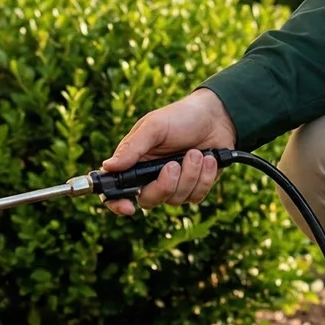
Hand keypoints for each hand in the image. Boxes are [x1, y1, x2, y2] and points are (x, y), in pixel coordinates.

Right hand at [99, 88, 237, 215]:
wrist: (216, 116)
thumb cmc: (181, 117)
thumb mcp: (154, 126)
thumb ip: (132, 148)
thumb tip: (107, 166)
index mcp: (136, 162)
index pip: (117, 190)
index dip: (117, 203)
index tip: (128, 207)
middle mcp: (152, 176)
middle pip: (148, 201)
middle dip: (165, 185)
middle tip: (174, 164)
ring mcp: (174, 184)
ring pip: (176, 199)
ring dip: (190, 175)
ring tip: (196, 153)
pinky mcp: (194, 187)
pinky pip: (196, 196)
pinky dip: (205, 177)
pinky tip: (208, 159)